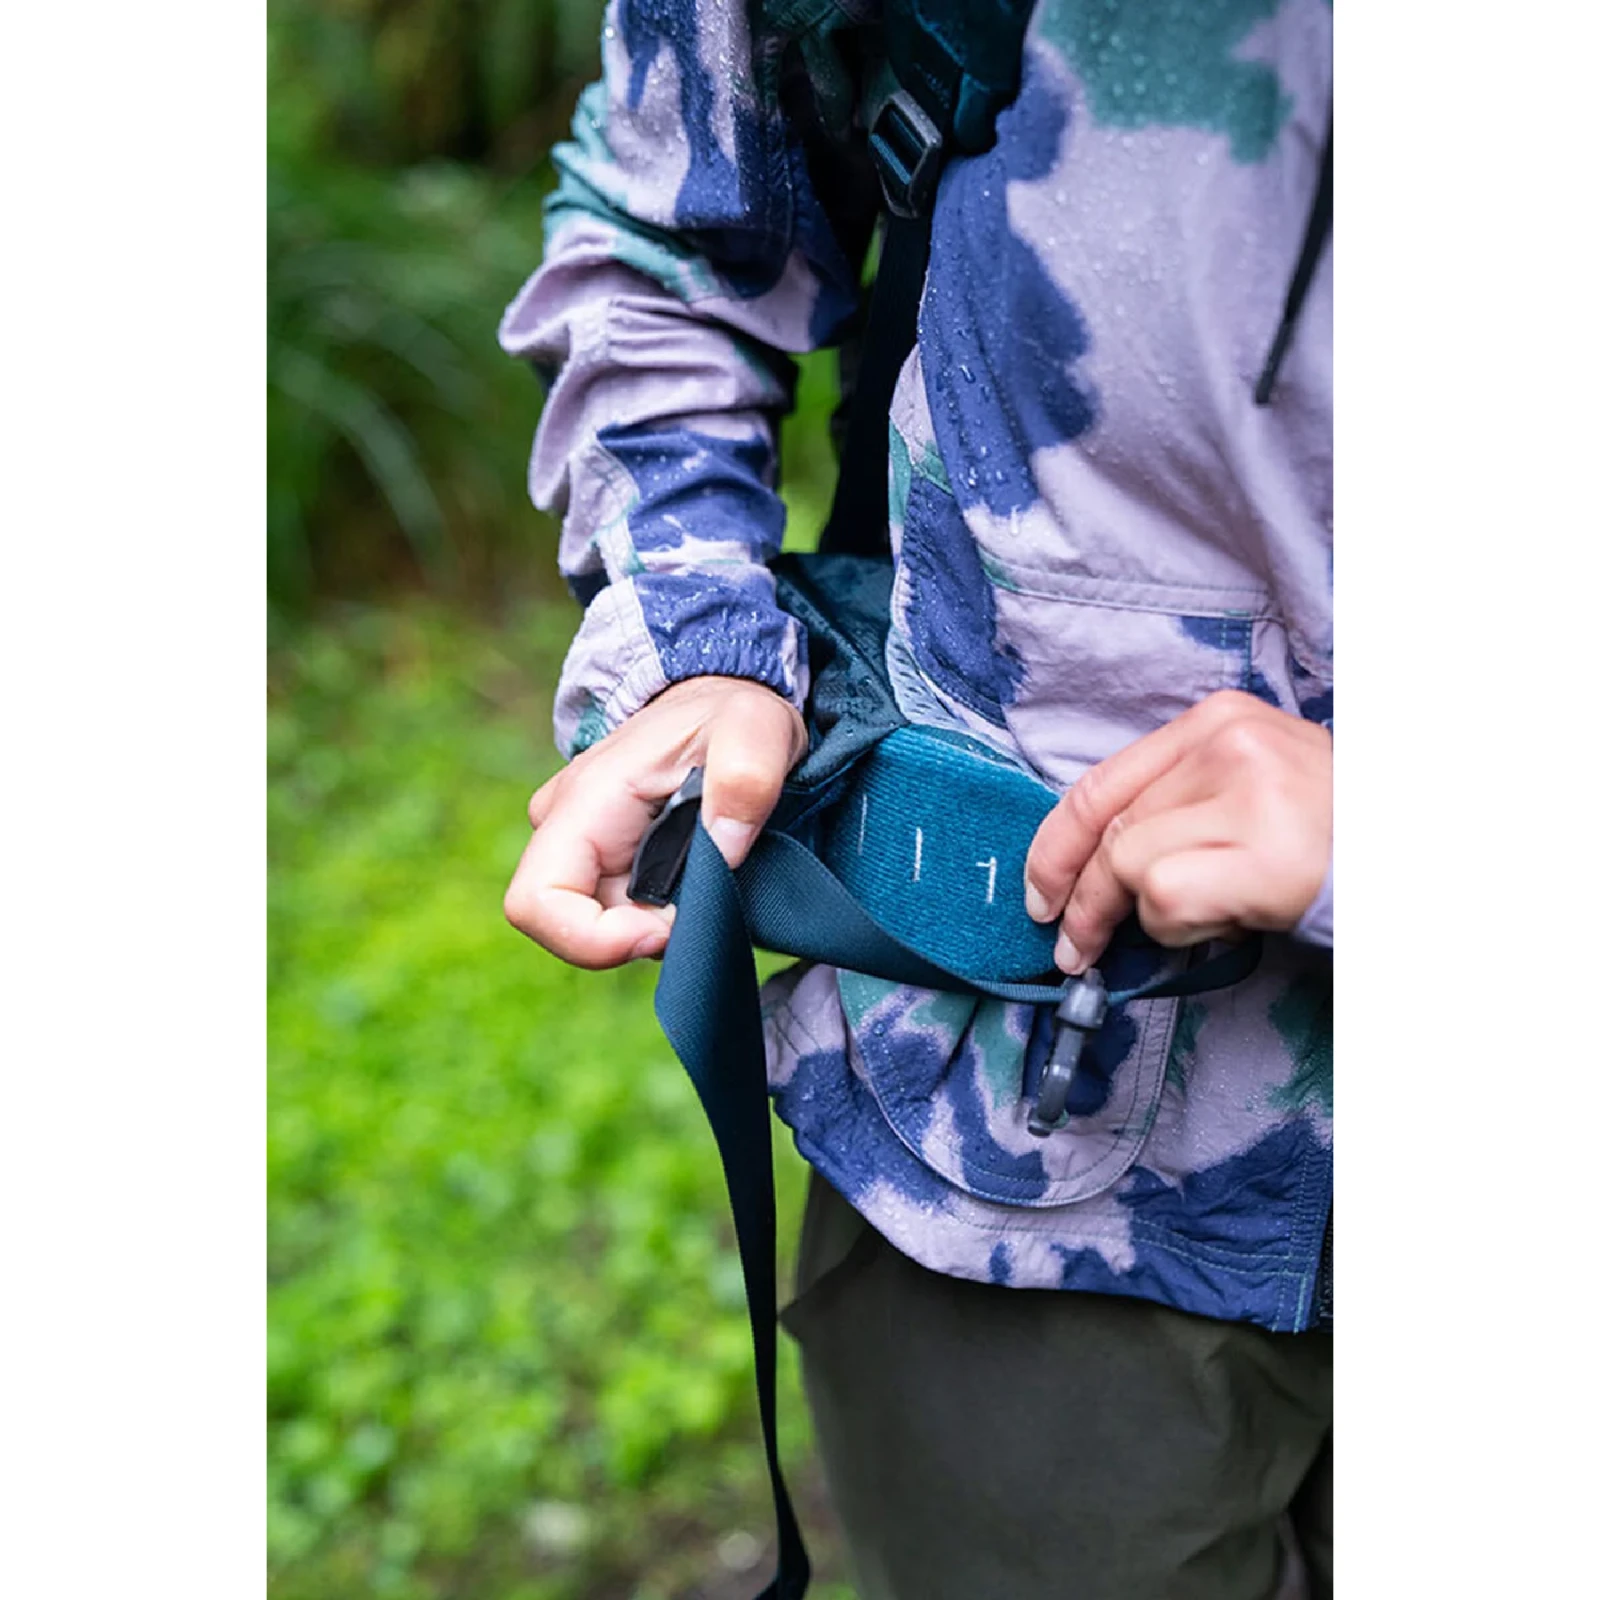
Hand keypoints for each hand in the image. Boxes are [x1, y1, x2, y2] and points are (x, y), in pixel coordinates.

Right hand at [504, 676, 806, 968]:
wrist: (720, 704)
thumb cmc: (730, 715)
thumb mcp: (755, 729)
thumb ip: (745, 778)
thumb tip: (723, 851)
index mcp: (587, 801)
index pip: (536, 902)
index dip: (591, 940)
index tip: (665, 927)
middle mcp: (568, 828)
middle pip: (567, 927)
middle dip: (634, 936)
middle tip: (695, 909)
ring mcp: (583, 848)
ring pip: (598, 927)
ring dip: (654, 926)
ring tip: (707, 879)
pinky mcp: (605, 862)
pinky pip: (618, 915)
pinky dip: (659, 917)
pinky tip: (696, 882)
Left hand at [1023, 691, 1331, 973]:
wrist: (1415, 853)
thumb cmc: (1328, 833)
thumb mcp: (1247, 790)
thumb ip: (1174, 805)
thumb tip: (1085, 868)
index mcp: (1216, 721)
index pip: (1100, 784)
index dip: (1054, 847)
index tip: (1039, 893)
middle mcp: (1227, 744)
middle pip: (1109, 831)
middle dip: (1080, 900)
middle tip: (1073, 949)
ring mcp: (1248, 794)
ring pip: (1133, 867)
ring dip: (1149, 916)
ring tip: (1207, 918)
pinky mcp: (1264, 851)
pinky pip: (1168, 899)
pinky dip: (1181, 929)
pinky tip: (1228, 922)